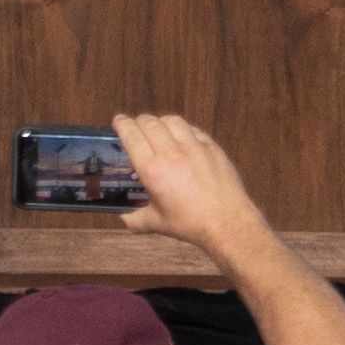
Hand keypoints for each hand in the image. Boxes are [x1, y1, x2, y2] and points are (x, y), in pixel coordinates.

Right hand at [111, 110, 262, 256]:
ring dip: (161, 122)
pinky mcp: (211, 147)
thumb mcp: (157, 223)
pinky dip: (182, 129)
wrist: (226, 221)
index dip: (122, 124)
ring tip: (158, 128)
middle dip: (139, 121)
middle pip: (149, 123)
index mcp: (152, 170)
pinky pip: (192, 129)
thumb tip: (124, 218)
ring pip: (171, 121)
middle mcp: (170, 153)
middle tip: (136, 126)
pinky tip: (182, 137)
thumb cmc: (191, 223)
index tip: (119, 121)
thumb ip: (135, 219)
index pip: (131, 135)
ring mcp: (193, 147)